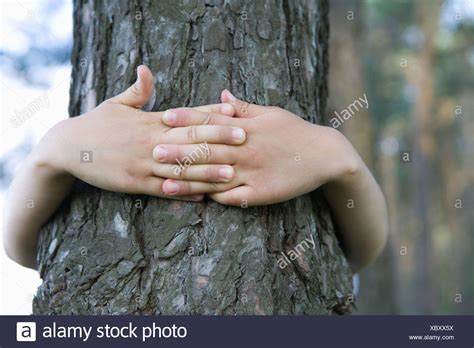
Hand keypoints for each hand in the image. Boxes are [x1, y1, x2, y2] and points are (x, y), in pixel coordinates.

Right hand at [34, 66, 246, 200]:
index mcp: (150, 121)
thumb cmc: (96, 124)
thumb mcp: (116, 104)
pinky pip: (165, 190)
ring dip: (208, 172)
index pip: (186, 116)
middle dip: (218, 140)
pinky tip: (203, 197)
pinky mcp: (135, 184)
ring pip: (182, 169)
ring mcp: (144, 165)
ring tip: (232, 173)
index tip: (233, 112)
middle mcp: (151, 142)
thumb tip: (146, 69)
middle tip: (244, 139)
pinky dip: (185, 193)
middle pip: (190, 140)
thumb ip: (137, 90)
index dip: (211, 114)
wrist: (67, 149)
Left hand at [159, 90, 359, 204]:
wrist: (325, 156)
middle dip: (179, 152)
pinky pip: (235, 198)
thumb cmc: (295, 131)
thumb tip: (222, 95)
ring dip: (189, 182)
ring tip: (166, 184)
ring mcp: (253, 174)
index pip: (212, 122)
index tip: (165, 117)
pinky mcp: (261, 194)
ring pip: (216, 178)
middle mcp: (246, 151)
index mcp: (247, 129)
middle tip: (153, 151)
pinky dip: (217, 198)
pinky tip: (198, 201)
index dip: (188, 119)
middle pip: (208, 152)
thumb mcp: (271, 113)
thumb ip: (244, 107)